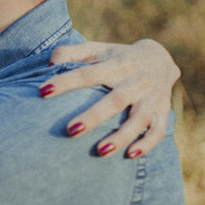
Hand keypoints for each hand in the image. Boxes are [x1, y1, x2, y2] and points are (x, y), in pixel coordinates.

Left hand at [43, 39, 179, 157]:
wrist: (160, 58)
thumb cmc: (116, 58)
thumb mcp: (96, 49)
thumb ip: (70, 53)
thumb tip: (48, 65)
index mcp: (116, 65)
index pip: (87, 74)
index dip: (65, 82)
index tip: (42, 91)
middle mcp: (135, 81)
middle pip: (115, 101)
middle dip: (94, 116)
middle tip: (70, 130)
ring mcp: (151, 98)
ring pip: (138, 120)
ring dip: (121, 136)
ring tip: (100, 151)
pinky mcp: (162, 112)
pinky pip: (158, 130)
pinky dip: (148, 144)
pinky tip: (130, 155)